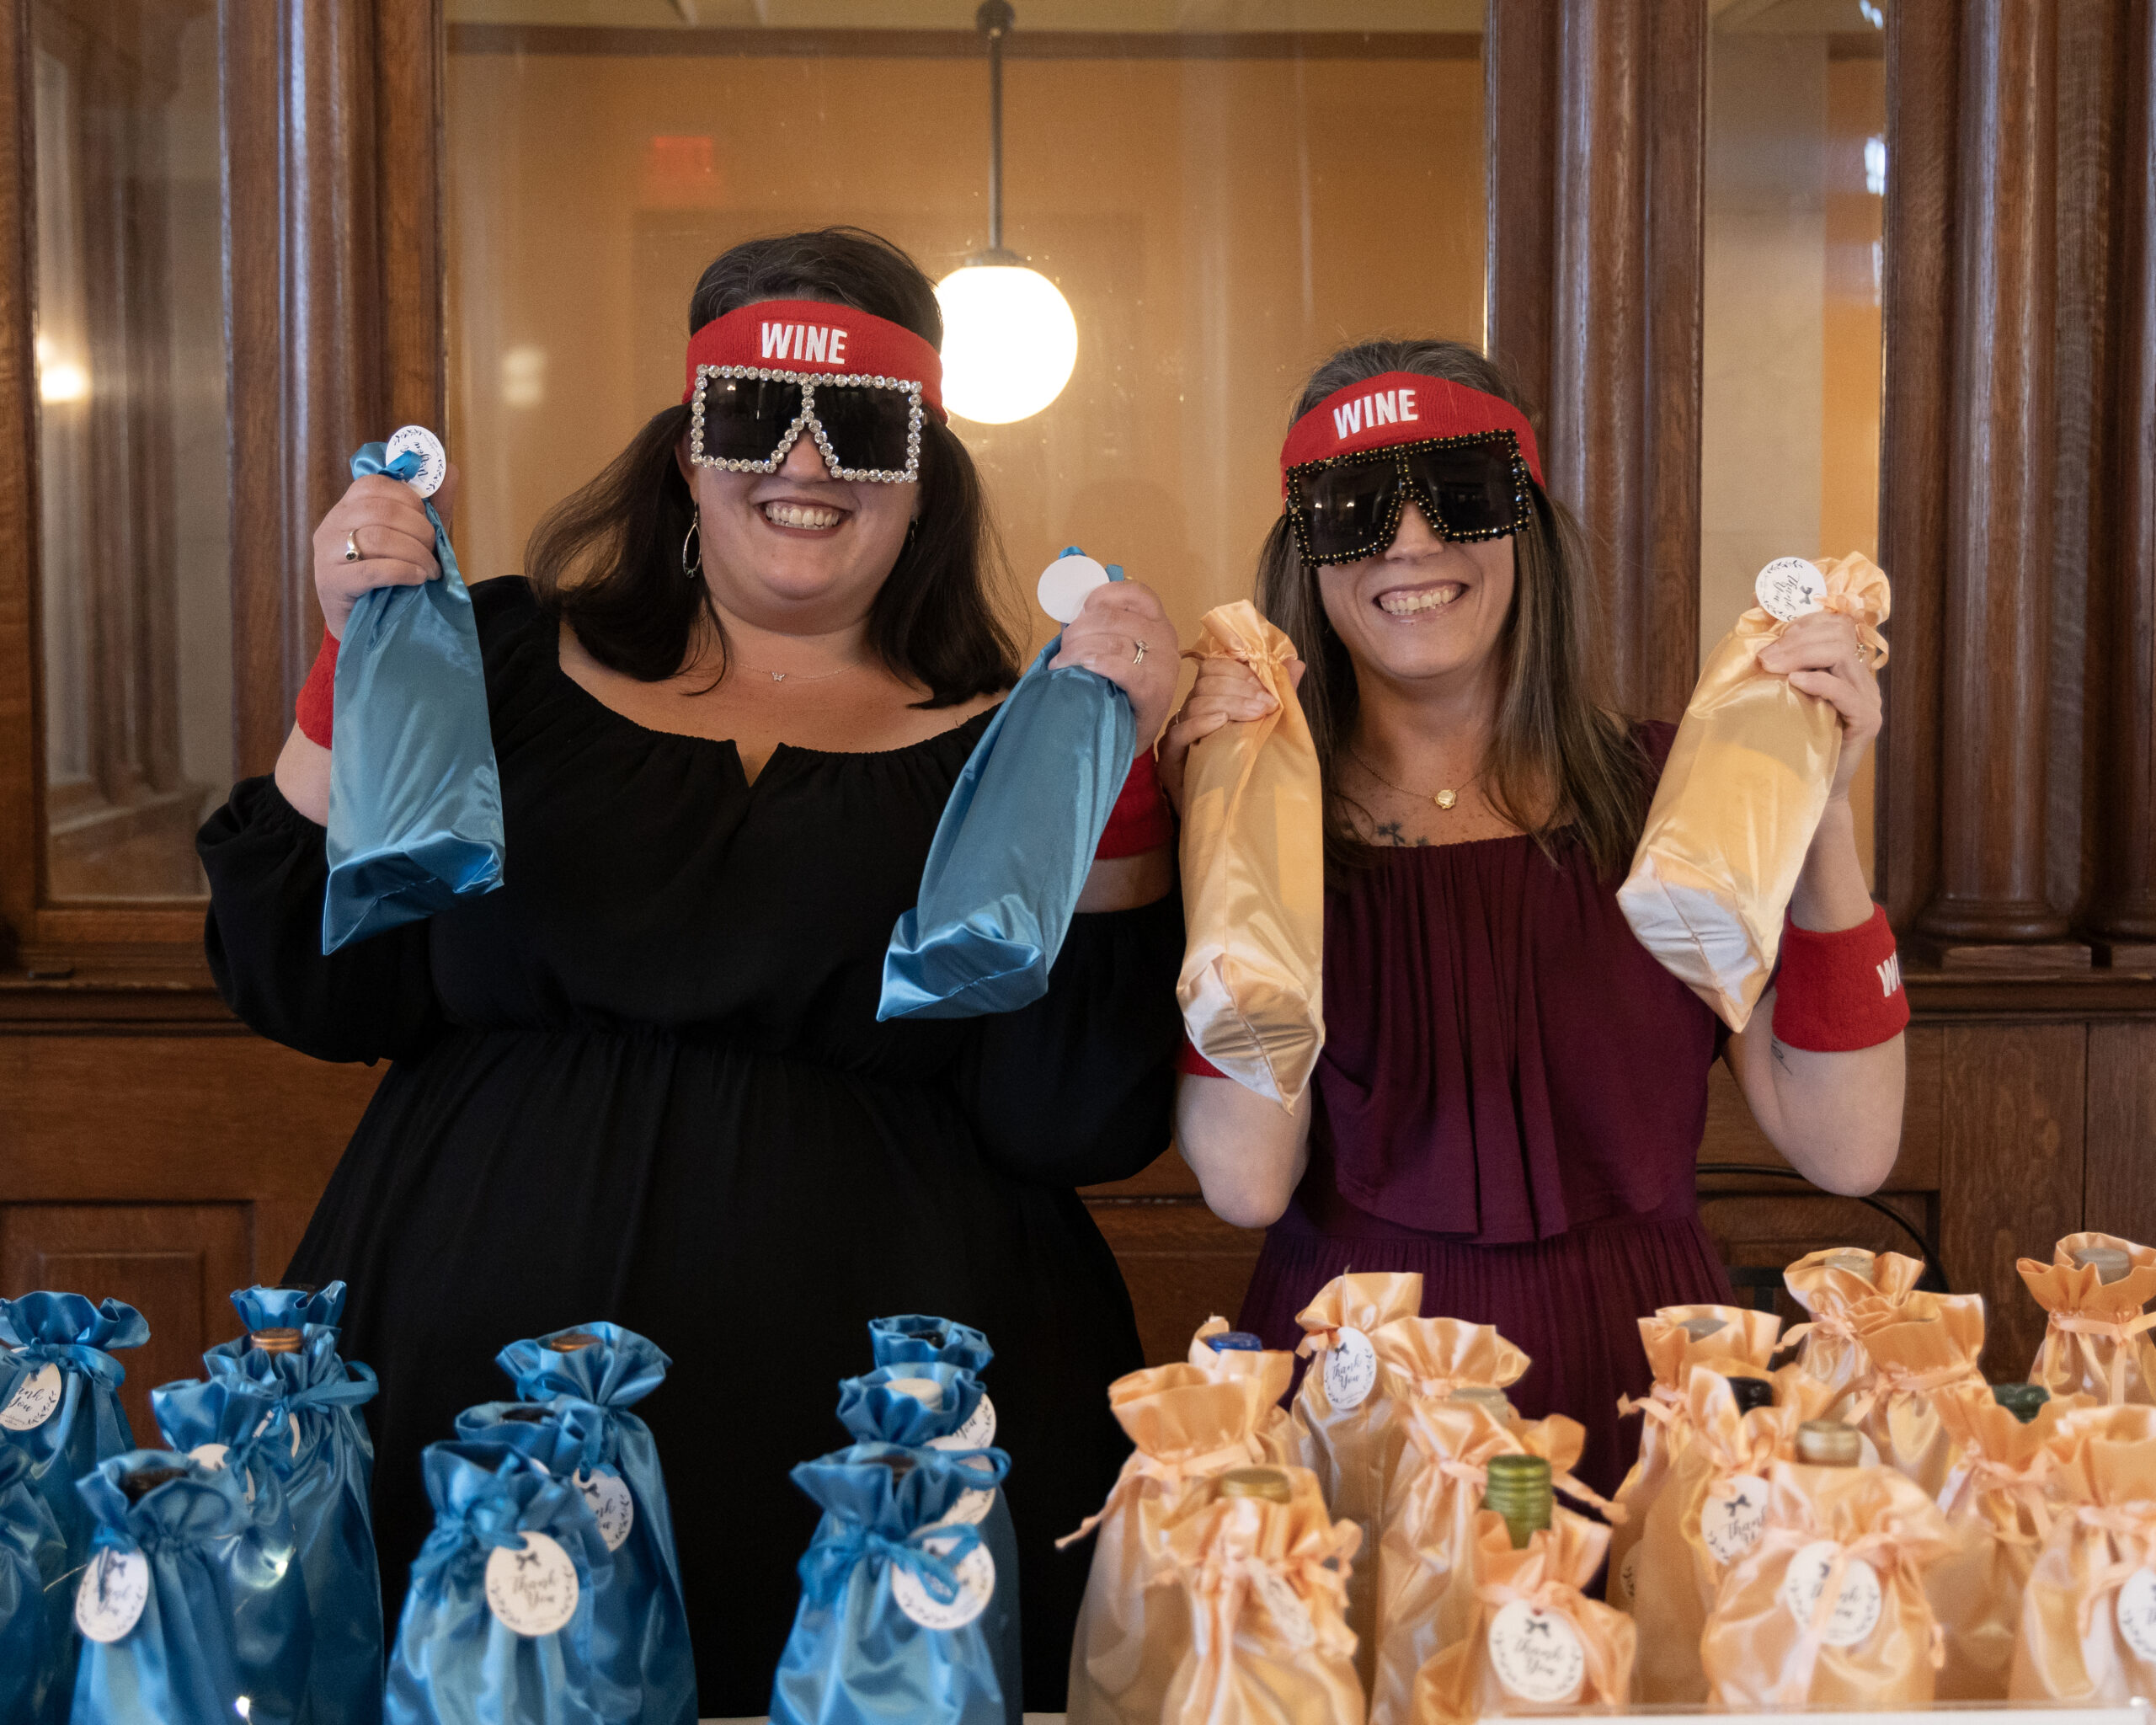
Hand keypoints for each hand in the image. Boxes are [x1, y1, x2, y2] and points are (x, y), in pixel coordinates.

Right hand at [312, 462, 459, 638]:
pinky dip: (403, 572)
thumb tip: (451, 470)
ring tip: (430, 570)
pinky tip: (417, 579)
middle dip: (419, 530)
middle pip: (381, 510)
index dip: (409, 499)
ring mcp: (326, 553)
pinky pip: (372, 570)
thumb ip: (432, 505)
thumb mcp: (415, 537)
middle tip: (434, 551)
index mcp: (348, 507)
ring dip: (416, 554)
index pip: (374, 484)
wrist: (366, 626)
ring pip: (378, 537)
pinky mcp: (331, 583)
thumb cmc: (390, 577)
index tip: (428, 520)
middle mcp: (332, 524)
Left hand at [1049, 578, 1180, 752]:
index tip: (1081, 610)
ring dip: (1078, 649)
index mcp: (1158, 623)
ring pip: (1112, 641)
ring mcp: (1162, 665)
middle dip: (1079, 630)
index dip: (1103, 595)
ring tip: (1061, 664)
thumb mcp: (1119, 654)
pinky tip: (1079, 669)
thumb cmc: (1121, 692)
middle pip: (1113, 618)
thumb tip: (1069, 613)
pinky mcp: (1154, 691)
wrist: (1132, 738)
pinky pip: (1121, 668)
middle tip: (1062, 649)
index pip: (1136, 593)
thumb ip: (1102, 630)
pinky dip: (1096, 664)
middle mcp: (1165, 639)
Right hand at [1157, 654, 1305, 814]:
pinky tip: (1222, 723)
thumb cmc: (1246, 771)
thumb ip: (1280, 695)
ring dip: (1230, 705)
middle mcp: (1190, 713)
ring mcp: (1177, 735)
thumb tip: (1296, 663)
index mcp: (1210, 701)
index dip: (1240, 672)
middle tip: (1267, 705)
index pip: (1214, 669)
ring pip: (1195, 703)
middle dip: (1241, 688)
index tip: (1267, 689)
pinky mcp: (1169, 759)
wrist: (1228, 818)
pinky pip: (1178, 733)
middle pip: (1206, 682)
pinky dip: (1201, 723)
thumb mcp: (1268, 728)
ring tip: (1256, 715)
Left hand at [1756, 610, 1879, 801]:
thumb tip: (1754, 605)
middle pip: (1837, 634)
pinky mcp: (1867, 720)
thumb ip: (1774, 656)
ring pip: (1841, 655)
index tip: (1770, 630)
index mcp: (1841, 665)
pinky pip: (1845, 692)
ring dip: (1801, 654)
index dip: (1803, 620)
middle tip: (1764, 656)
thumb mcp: (1776, 690)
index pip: (1833, 623)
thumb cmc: (1784, 738)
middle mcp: (1859, 677)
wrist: (1801, 788)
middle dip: (1796, 638)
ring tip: (1771, 666)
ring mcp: (1867, 698)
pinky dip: (1819, 682)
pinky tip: (1795, 682)